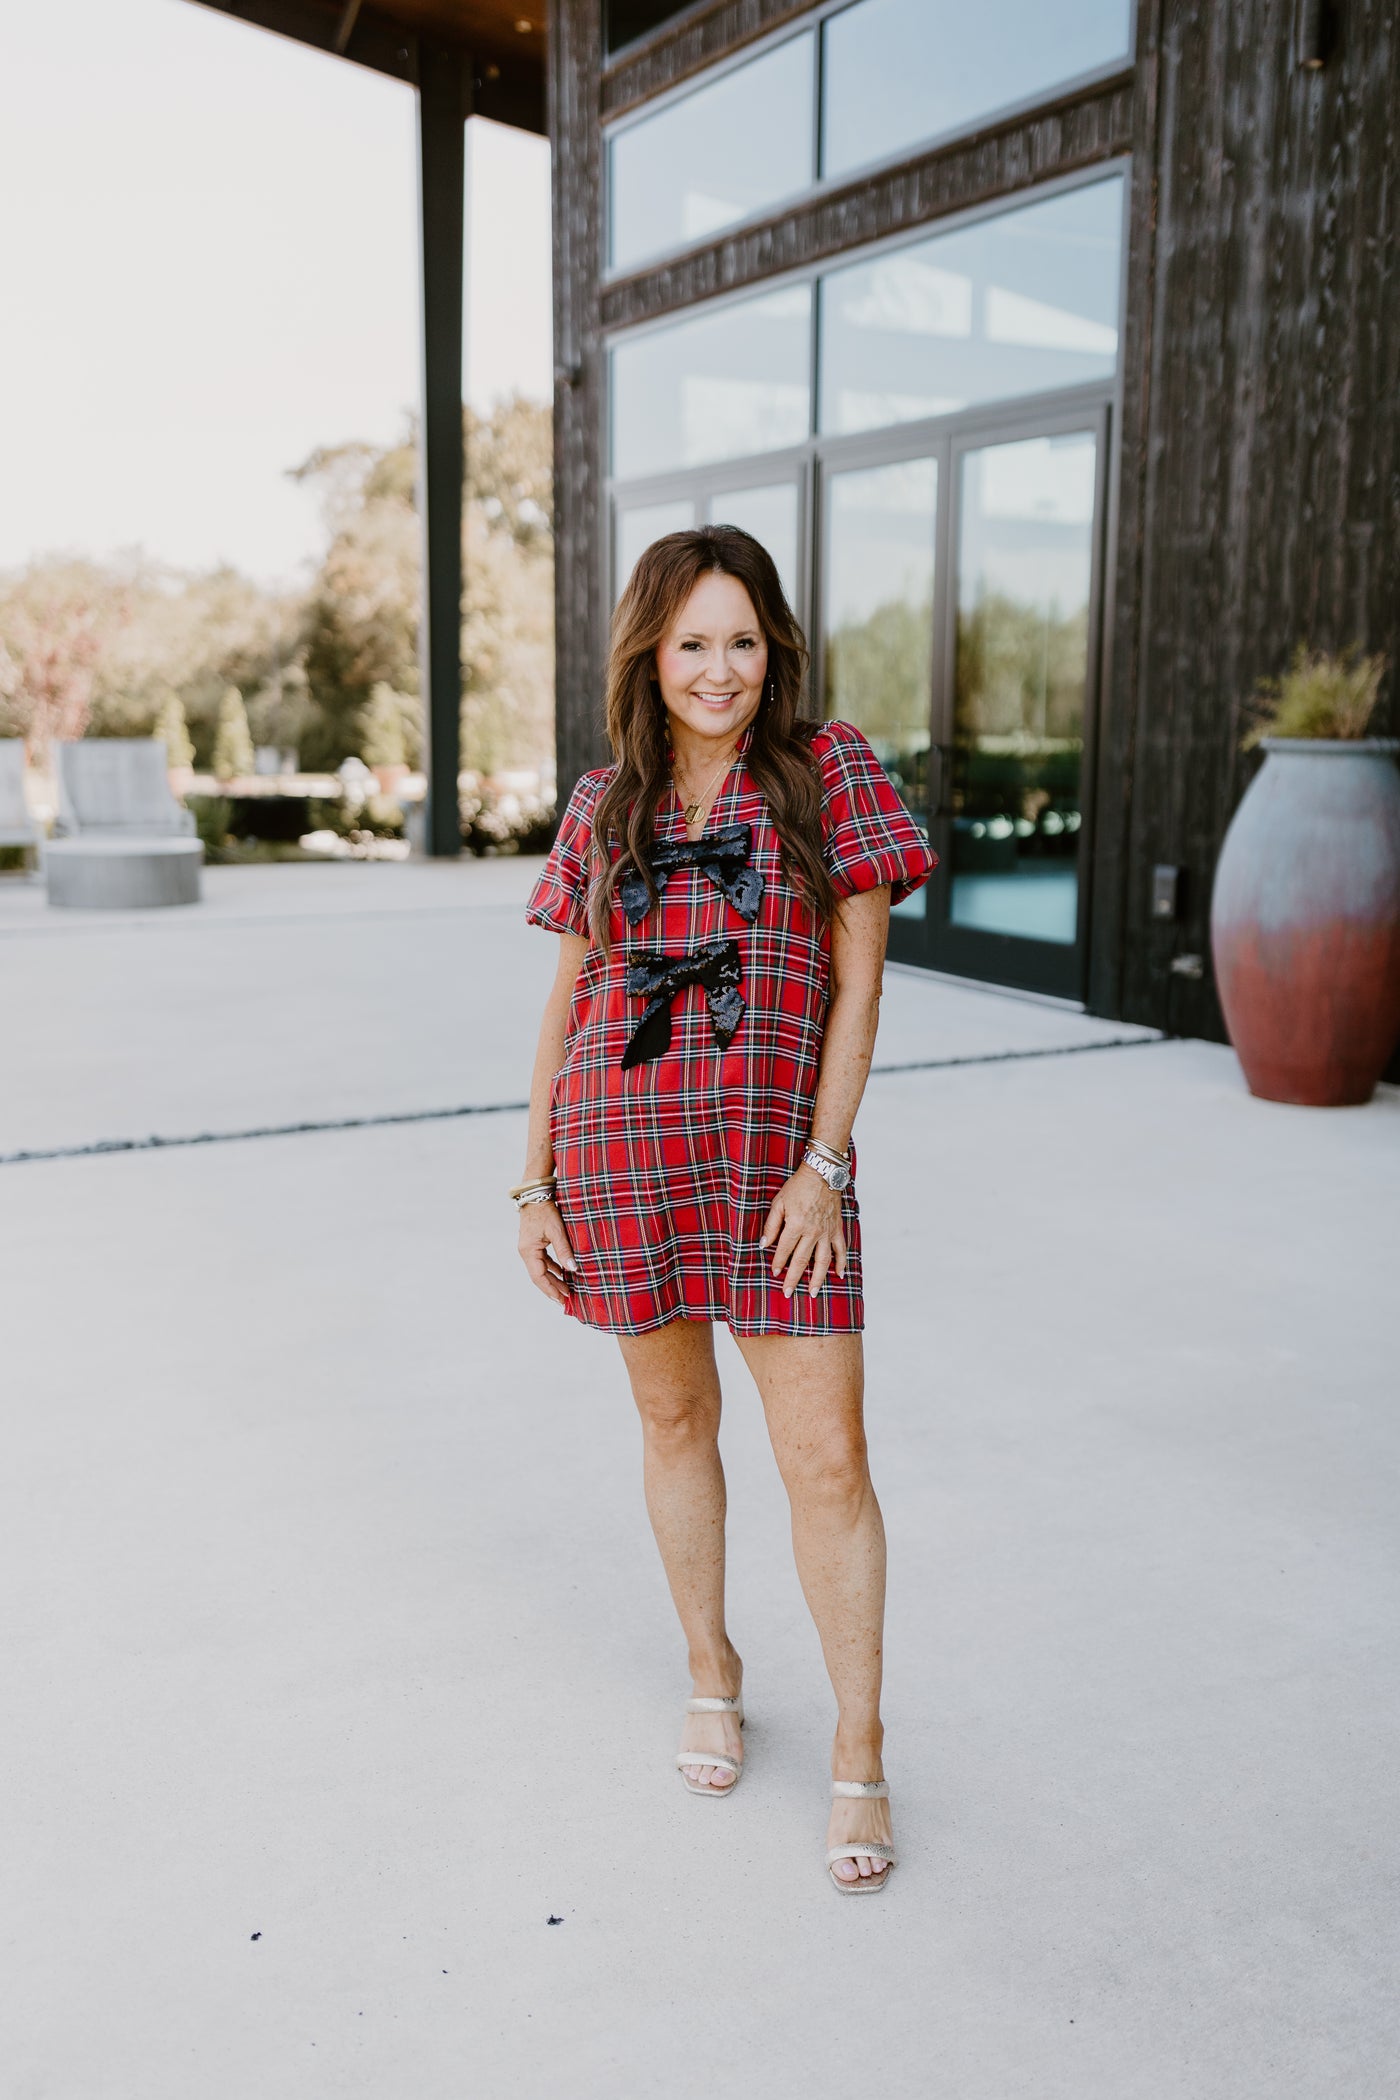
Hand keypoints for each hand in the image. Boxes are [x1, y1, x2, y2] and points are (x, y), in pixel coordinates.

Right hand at [518, 1199, 576, 1307]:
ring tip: (566, 1290)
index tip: (562, 1300)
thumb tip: (573, 1269)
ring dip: (553, 1280)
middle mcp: (526, 1252)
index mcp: (529, 1251)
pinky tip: (563, 1273)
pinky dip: (552, 1269)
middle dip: (553, 1289)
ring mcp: (529, 1248)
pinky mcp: (533, 1244)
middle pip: (539, 1276)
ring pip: (541, 1270)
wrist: (536, 1194)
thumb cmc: (545, 1210)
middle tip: (567, 1300)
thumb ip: (564, 1250)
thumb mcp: (557, 1230)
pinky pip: (543, 1261)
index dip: (551, 1290)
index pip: (539, 1277)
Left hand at [760, 1166, 846, 1299]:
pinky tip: (839, 1275)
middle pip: (802, 1260)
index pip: (784, 1250)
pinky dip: (841, 1263)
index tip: (774, 1273)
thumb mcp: (779, 1202)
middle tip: (788, 1292)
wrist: (823, 1174)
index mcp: (796, 1224)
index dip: (778, 1263)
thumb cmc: (798, 1187)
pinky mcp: (837, 1229)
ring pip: (822, 1261)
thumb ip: (771, 1225)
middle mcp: (812, 1231)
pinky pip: (841, 1250)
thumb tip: (764, 1245)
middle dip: (794, 1278)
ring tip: (813, 1292)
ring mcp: (827, 1232)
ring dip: (818, 1278)